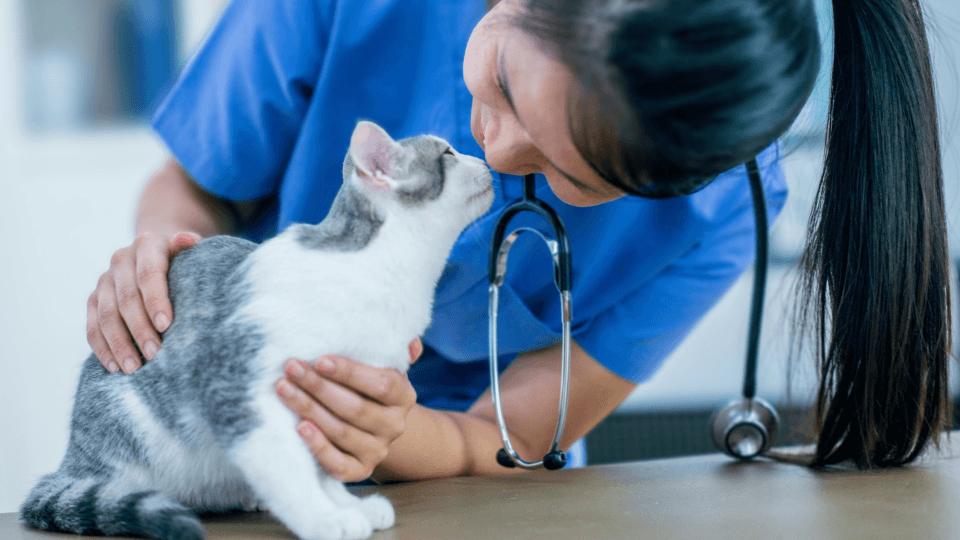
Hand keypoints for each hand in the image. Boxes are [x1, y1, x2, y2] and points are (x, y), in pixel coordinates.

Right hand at [87, 231, 202, 373]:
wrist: (155, 251)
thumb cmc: (182, 258)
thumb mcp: (189, 249)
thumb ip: (189, 246)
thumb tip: (188, 240)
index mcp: (147, 245)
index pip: (149, 274)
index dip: (156, 299)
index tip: (167, 325)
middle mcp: (120, 261)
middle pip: (126, 299)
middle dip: (140, 329)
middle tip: (155, 354)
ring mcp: (104, 281)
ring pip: (106, 315)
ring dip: (119, 344)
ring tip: (134, 368)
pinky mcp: (93, 299)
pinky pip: (92, 326)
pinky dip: (102, 348)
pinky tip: (114, 366)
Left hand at [275, 339, 422, 481]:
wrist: (373, 429)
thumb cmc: (368, 388)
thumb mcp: (382, 367)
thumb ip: (392, 351)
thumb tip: (411, 344)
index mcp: (403, 396)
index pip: (380, 384)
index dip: (349, 373)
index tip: (319, 360)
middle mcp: (395, 425)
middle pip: (355, 408)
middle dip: (319, 386)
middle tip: (291, 368)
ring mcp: (378, 450)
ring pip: (341, 431)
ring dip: (309, 409)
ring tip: (284, 389)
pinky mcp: (360, 470)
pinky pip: (338, 463)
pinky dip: (318, 446)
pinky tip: (299, 427)